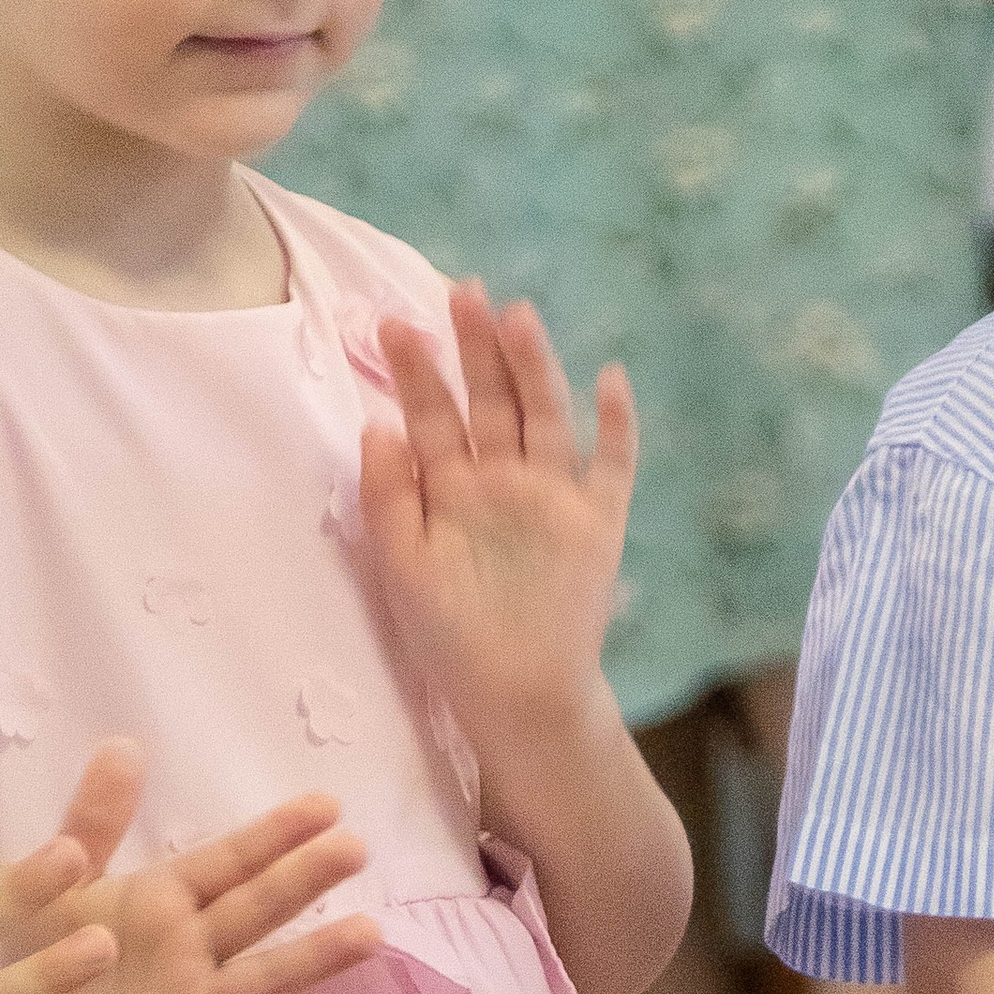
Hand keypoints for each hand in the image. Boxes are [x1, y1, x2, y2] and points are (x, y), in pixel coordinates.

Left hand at [0, 746, 383, 993]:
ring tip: (369, 933)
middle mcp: (191, 952)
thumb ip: (94, 822)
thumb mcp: (57, 883)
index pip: (228, 861)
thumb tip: (125, 744)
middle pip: (256, 910)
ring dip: (314, 958)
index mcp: (163, 901)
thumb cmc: (36, 955)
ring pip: (262, 979)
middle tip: (356, 848)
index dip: (274, 835)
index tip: (328, 805)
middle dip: (304, 879)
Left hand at [360, 285, 634, 756]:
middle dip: (476, 348)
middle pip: (490, 401)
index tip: (393, 324)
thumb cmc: (452, 642)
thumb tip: (377, 425)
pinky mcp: (599, 524)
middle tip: (462, 293)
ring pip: (545, 417)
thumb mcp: (402, 567)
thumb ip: (389, 498)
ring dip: (534, 369)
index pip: (431, 418)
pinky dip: (617, 425)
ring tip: (518, 317)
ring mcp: (553, 498)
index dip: (415, 373)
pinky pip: (613, 466)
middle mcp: (503, 482)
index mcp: (451, 490)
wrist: (520, 700)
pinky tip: (612, 378)